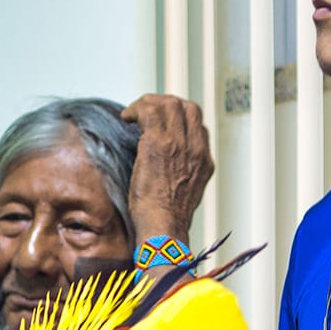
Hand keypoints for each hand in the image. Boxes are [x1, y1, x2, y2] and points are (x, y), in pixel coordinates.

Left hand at [119, 95, 213, 243]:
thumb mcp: (184, 193)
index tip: (162, 120)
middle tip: (146, 110)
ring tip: (134, 112)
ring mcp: (179, 144)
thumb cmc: (166, 218)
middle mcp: (195, 148)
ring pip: (169, 104)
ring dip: (149, 103)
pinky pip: (150, 111)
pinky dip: (137, 108)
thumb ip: (182, 174)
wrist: (163, 226)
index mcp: (203, 160)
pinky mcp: (158, 144)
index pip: (197, 124)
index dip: (178, 116)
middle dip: (166, 103)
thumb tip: (168, 167)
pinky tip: (127, 117)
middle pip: (187, 107)